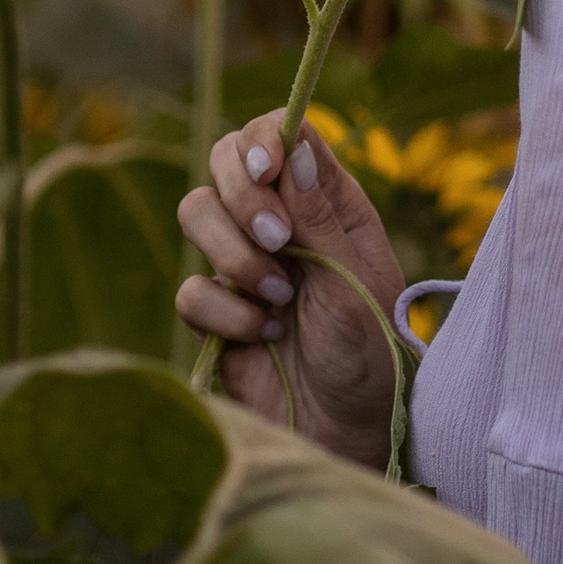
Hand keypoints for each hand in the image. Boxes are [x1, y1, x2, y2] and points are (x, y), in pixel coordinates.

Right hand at [176, 110, 407, 461]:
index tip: (269, 166)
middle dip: (241, 194)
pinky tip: (264, 336)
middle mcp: (283, 223)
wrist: (348, 431)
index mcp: (328, 202)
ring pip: (196, 213)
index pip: (282, 132)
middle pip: (225, 160)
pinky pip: (191, 290)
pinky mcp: (215, 312)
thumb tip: (295, 141)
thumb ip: (320, 214)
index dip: (265, 137)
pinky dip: (225, 313)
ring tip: (281, 300)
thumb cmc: (372, 353)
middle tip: (277, 240)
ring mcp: (243, 264)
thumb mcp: (356, 280)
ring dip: (234, 256)